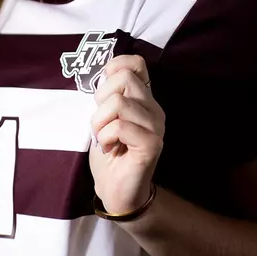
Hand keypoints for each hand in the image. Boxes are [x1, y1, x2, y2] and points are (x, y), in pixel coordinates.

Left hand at [89, 54, 165, 214]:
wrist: (116, 192)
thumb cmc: (109, 153)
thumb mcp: (104, 117)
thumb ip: (108, 95)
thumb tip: (103, 71)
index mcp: (143, 99)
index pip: (136, 63)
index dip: (114, 68)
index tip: (103, 94)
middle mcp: (154, 108)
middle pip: (123, 78)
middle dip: (101, 98)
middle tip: (102, 123)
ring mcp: (156, 126)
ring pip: (119, 101)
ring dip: (100, 121)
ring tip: (103, 137)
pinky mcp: (152, 144)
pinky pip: (120, 126)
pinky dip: (105, 137)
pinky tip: (109, 148)